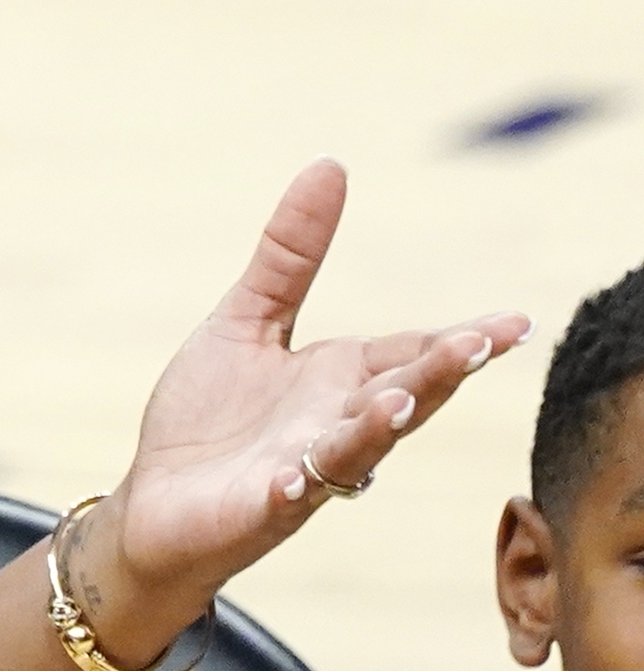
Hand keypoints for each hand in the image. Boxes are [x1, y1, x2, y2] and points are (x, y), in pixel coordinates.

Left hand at [92, 159, 529, 644]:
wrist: (156, 502)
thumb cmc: (210, 417)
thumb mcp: (245, 320)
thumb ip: (289, 255)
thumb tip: (331, 165)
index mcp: (340, 378)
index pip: (412, 353)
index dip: (462, 338)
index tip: (515, 321)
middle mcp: (336, 424)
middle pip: (401, 395)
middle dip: (437, 373)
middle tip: (478, 344)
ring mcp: (306, 467)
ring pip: (356, 445)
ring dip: (377, 424)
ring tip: (398, 398)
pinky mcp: (264, 506)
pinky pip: (289, 494)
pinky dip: (297, 484)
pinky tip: (295, 476)